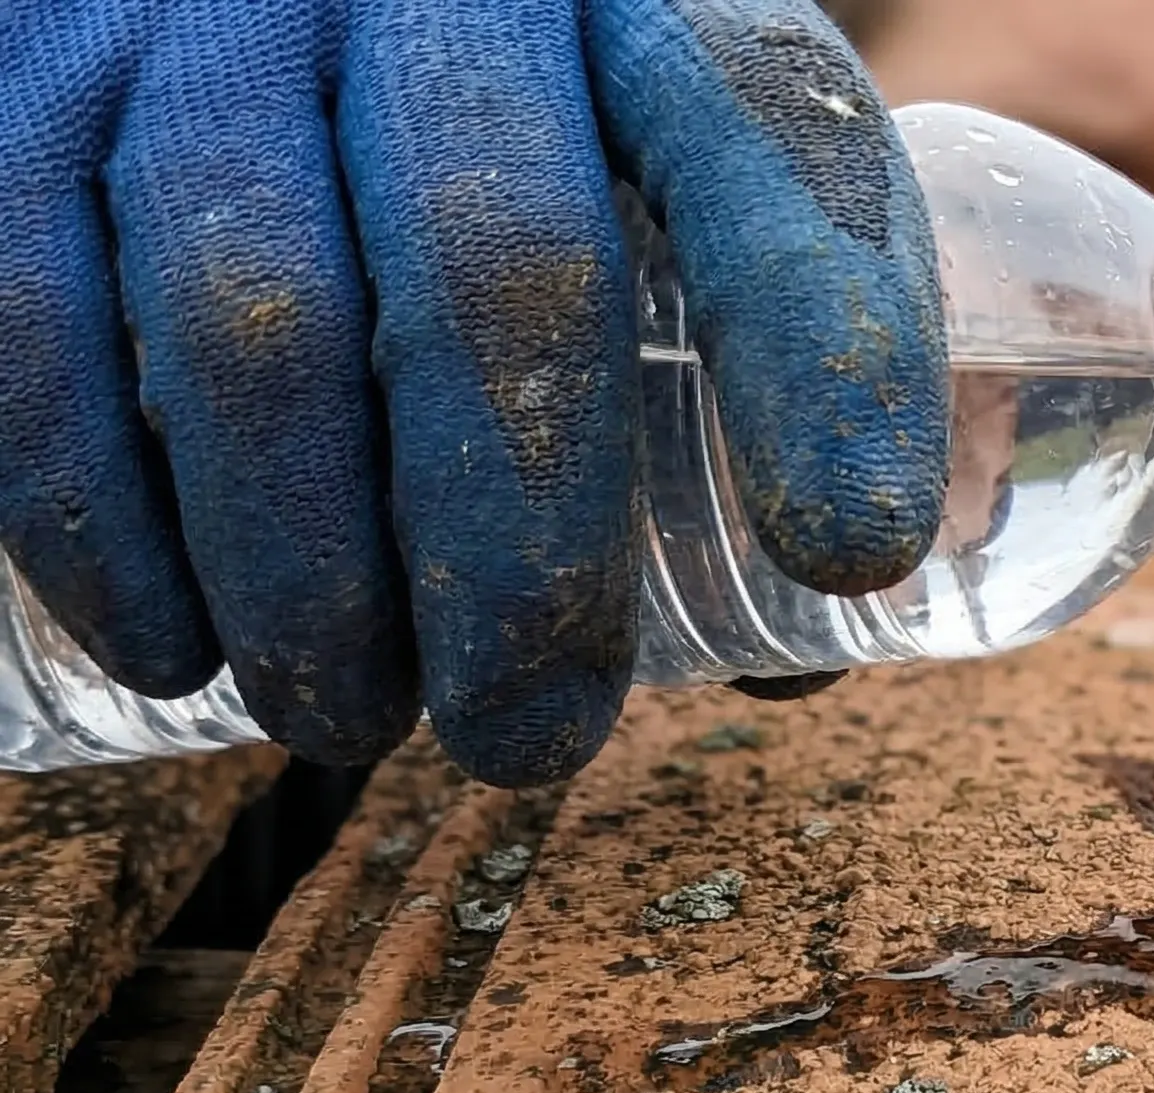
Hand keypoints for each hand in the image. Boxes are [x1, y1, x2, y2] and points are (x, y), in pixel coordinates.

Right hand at [0, 0, 948, 785]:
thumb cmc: (488, 126)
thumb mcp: (654, 168)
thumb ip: (761, 358)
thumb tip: (813, 640)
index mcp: (642, 3)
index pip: (766, 146)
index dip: (818, 351)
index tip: (848, 549)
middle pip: (501, 263)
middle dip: (522, 551)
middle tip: (528, 736)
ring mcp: (210, 21)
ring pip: (255, 314)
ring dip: (307, 574)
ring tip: (353, 720)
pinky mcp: (18, 85)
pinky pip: (37, 320)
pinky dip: (101, 521)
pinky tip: (174, 646)